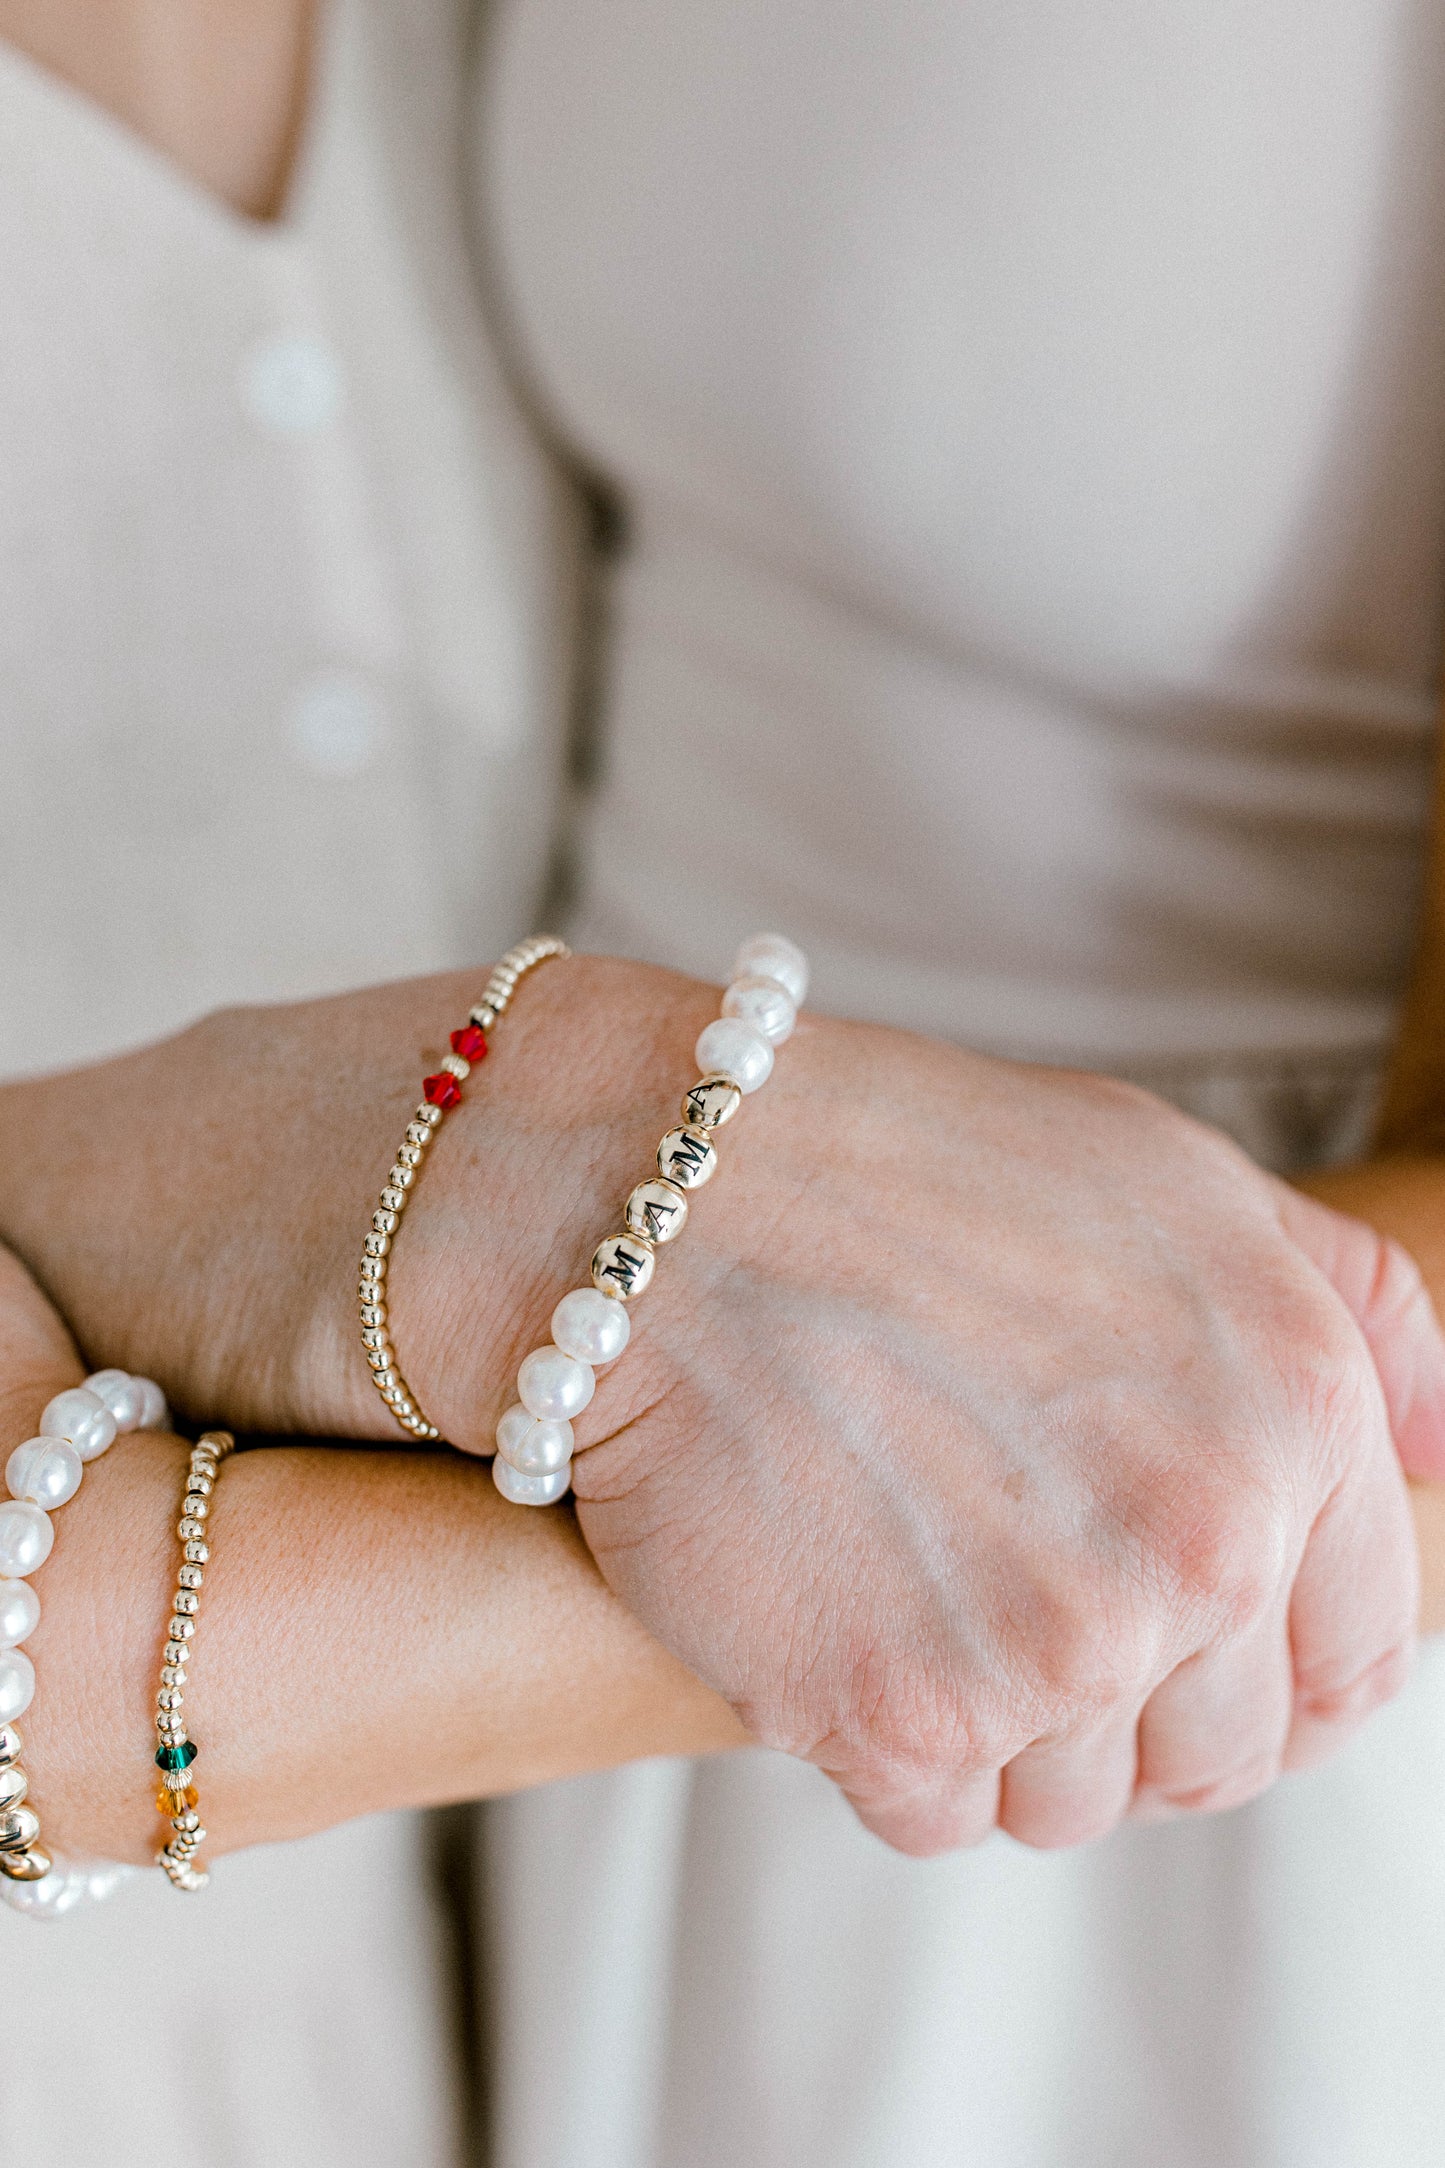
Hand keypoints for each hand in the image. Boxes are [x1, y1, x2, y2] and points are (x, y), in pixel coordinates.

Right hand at [1, 960, 1438, 1854]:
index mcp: (1298, 1412)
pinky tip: (843, 1615)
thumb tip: (1434, 1458)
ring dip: (1010, 1728)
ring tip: (919, 1585)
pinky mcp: (899, 1716)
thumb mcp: (1175, 1178)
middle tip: (1021, 1602)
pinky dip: (896, 1744)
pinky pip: (944, 1816)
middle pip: (1220, 1750)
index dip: (1272, 1663)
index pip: (1361, 1656)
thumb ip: (1348, 1315)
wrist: (654, 1194)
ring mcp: (1057, 1642)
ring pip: (1079, 1801)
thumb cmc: (905, 1168)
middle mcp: (1207, 1540)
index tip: (1183, 1639)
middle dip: (1136, 1703)